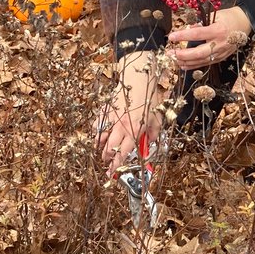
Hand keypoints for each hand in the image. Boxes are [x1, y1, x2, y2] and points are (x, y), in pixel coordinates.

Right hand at [96, 51, 163, 179]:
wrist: (138, 79)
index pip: (122, 154)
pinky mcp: (105, 110)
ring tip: (102, 152)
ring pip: (99, 139)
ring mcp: (110, 118)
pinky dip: (97, 132)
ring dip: (100, 148)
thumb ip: (152, 136)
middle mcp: (120, 126)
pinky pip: (97, 125)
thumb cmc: (150, 98)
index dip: (116, 167)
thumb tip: (148, 146)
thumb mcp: (157, 119)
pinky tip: (99, 135)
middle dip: (107, 159)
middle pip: (108, 149)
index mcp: (133, 131)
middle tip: (108, 164)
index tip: (112, 174)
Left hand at [167, 6, 251, 71]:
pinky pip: (206, 63)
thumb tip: (187, 30)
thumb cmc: (229, 17)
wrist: (245, 23)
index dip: (183, 36)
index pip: (197, 34)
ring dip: (186, 62)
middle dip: (183, 55)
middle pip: (199, 53)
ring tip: (174, 60)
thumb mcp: (215, 15)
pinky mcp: (221, 57)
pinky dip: (194, 65)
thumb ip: (201, 24)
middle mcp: (219, 43)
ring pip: (201, 61)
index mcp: (217, 30)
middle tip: (171, 53)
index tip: (171, 37)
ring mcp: (221, 52)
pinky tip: (184, 65)